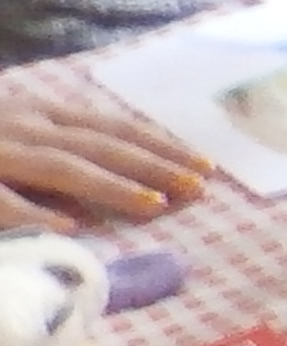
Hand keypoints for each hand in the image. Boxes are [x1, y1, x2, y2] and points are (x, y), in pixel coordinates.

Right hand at [0, 94, 208, 220]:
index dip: (162, 148)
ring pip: (60, 167)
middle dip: (153, 166)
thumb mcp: (18, 139)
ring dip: (111, 186)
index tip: (208, 167)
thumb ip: (60, 160)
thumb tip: (110, 201)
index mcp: (42, 116)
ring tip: (155, 205)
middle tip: (200, 189)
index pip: (114, 130)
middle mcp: (24, 126)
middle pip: (99, 146)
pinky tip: (70, 229)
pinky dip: (34, 213)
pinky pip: (1, 198)